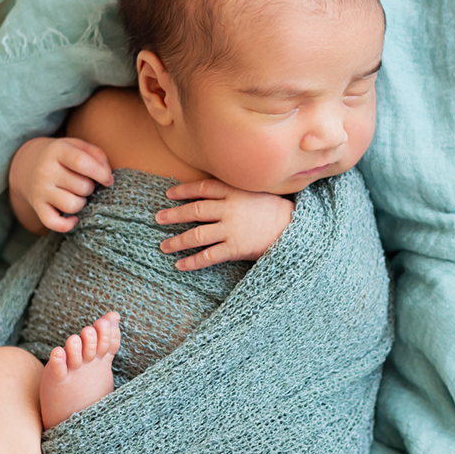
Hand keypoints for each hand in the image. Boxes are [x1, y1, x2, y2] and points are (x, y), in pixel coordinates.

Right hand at [8, 136, 112, 234]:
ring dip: (82, 203)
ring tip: (77, 195)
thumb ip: (97, 155)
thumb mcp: (76, 145)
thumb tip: (108, 177)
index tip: (108, 180)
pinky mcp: (37, 206)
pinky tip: (73, 218)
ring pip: (72, 205)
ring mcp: (40, 190)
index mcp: (57, 151)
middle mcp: (46, 170)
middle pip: (82, 187)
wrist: (25, 164)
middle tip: (83, 182)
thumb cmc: (60, 156)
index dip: (100, 173)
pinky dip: (67, 225)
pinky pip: (54, 223)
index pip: (81, 162)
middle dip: (90, 187)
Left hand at [155, 179, 294, 269]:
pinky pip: (209, 256)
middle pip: (195, 210)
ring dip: (177, 241)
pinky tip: (181, 265)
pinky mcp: (236, 248)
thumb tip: (217, 195)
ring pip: (197, 235)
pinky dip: (193, 261)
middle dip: (174, 215)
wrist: (296, 228)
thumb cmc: (278, 210)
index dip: (184, 190)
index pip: (203, 188)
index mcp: (235, 191)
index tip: (169, 194)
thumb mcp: (258, 191)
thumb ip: (237, 191)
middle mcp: (229, 209)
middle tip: (158, 218)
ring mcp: (231, 229)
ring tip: (164, 246)